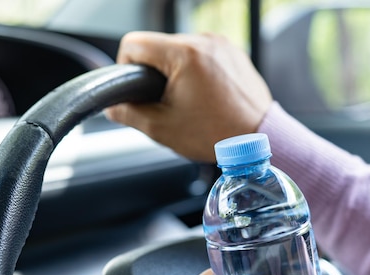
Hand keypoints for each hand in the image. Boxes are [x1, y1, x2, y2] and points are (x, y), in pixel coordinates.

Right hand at [104, 31, 272, 162]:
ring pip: (179, 50)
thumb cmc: (216, 134)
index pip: (133, 43)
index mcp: (184, 54)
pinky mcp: (232, 51)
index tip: (136, 89)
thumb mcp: (162, 128)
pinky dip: (196, 71)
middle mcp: (203, 41)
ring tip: (189, 102)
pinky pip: (201, 54)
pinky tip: (204, 96)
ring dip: (176, 72)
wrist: (257, 138)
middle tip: (167, 103)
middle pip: (157, 47)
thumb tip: (113, 106)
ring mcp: (220, 44)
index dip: (125, 67)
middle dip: (154, 74)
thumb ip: (128, 113)